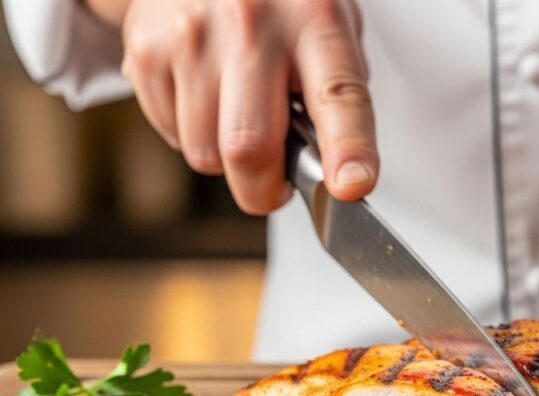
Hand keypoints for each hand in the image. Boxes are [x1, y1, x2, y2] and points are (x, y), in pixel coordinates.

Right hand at [98, 0, 377, 213]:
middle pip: (248, 147)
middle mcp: (250, 24)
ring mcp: (191, 36)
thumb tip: (339, 170)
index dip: (348, 149)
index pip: (337, 96)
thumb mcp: (329, 26)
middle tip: (274, 188)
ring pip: (205, 153)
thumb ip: (340, 93)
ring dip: (225, 159)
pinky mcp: (146, 50)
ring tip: (238, 117)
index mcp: (313, 20)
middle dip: (263, 191)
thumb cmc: (279, 4)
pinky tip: (206, 97)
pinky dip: (193, 134)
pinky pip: (173, 135)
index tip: (350, 186)